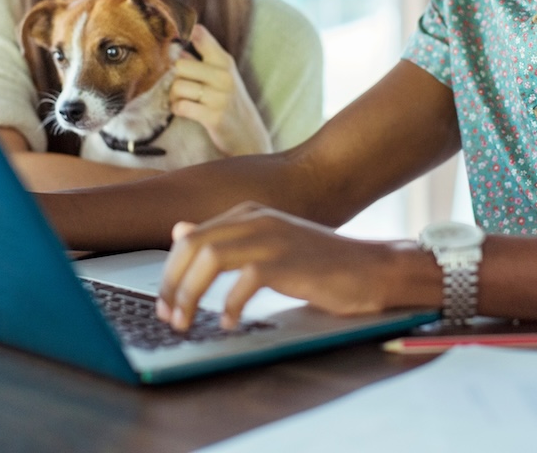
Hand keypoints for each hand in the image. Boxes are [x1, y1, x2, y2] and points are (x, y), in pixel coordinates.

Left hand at [155, 202, 417, 331]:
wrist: (371, 268)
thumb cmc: (319, 264)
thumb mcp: (267, 245)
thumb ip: (225, 239)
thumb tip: (179, 231)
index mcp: (248, 213)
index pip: (190, 237)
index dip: (170, 273)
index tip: (165, 304)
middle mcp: (256, 218)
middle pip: (193, 245)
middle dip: (172, 284)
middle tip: (168, 318)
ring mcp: (272, 237)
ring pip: (210, 258)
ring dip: (190, 294)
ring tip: (187, 323)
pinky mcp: (288, 261)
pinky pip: (245, 280)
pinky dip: (231, 305)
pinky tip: (231, 324)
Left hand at [169, 25, 272, 156]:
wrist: (247, 133)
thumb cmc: (229, 101)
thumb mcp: (222, 76)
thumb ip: (202, 60)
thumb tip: (177, 48)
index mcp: (225, 61)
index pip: (201, 36)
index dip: (185, 34)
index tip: (177, 43)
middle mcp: (224, 76)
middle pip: (180, 64)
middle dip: (175, 77)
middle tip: (181, 85)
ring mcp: (219, 97)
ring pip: (178, 86)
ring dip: (174, 96)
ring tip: (182, 100)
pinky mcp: (213, 117)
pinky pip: (181, 106)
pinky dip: (177, 109)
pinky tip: (184, 110)